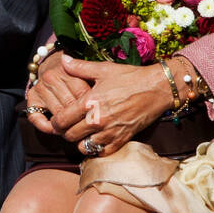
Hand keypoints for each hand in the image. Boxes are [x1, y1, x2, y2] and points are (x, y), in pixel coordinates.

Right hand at [24, 49, 93, 134]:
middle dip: (81, 117)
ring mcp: (40, 88)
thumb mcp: (89, 71)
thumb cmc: (76, 73)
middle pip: (69, 105)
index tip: (100, 115)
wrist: (52, 65)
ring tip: (77, 130)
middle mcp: (50, 78)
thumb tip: (105, 99)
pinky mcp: (31, 98)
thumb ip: (95, 81)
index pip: (81, 93)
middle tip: (91, 126)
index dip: (92, 106)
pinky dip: (46, 127)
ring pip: (57, 114)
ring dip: (66, 126)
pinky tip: (55, 130)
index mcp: (66, 69)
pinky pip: (37, 117)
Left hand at [46, 56, 171, 156]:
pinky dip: (96, 149)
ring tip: (81, 133)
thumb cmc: (131, 77)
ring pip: (83, 146)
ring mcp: (110, 131)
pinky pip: (101, 152)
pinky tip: (96, 139)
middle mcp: (98, 119)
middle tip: (67, 127)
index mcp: (89, 102)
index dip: (55, 122)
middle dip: (64, 132)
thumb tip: (63, 60)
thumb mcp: (104, 69)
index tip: (57, 119)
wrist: (158, 88)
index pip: (61, 120)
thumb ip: (80, 67)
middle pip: (69, 135)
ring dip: (79, 141)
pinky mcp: (122, 139)